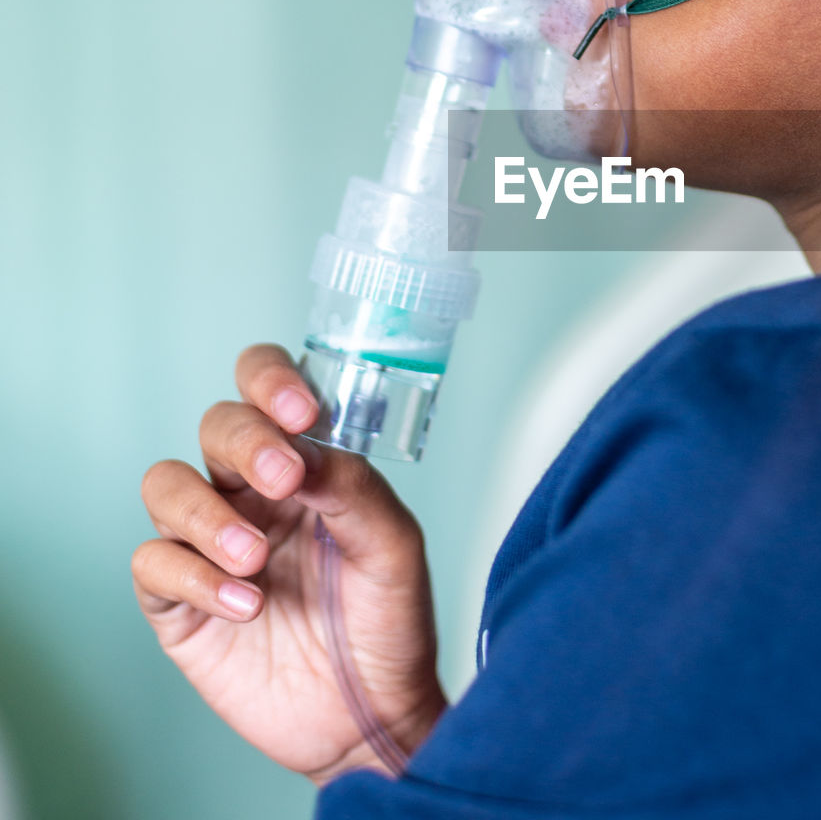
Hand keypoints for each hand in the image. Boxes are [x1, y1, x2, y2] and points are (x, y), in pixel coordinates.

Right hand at [132, 344, 447, 784]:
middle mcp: (252, 492)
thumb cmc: (387, 620)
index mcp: (306, 463)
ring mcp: (211, 543)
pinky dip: (194, 577)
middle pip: (216, 426)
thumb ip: (354, 488)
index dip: (270, 379)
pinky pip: (152, 563)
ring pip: (166, 485)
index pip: (268, 389)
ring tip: (256, 558)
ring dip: (207, 514)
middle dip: (245, 442)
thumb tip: (308, 446)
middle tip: (284, 479)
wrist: (371, 714)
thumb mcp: (394, 546)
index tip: (299, 408)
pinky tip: (246, 605)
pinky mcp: (179, 602)